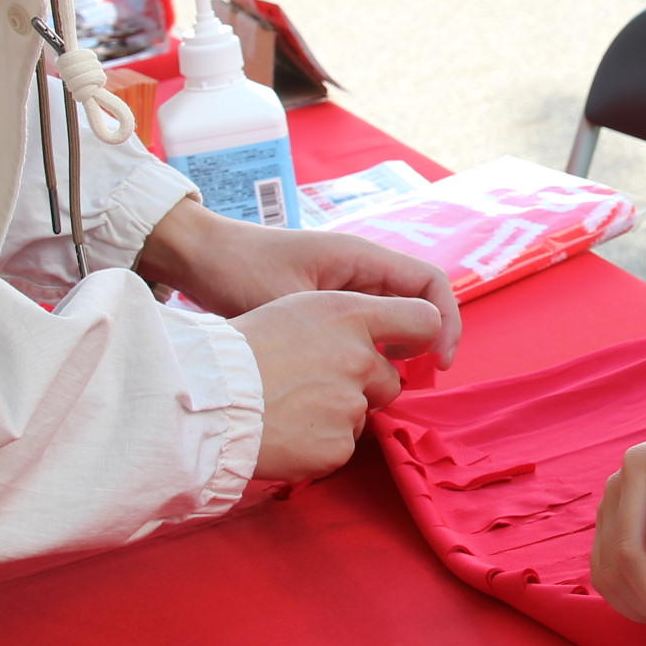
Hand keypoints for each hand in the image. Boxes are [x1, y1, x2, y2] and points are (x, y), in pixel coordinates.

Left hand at [140, 200, 460, 365]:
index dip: (446, 323)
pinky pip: (369, 328)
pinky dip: (375, 352)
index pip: (430, 285)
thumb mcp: (292, 302)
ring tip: (389, 387)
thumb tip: (383, 360)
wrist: (200, 257)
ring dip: (402, 351)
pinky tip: (359, 379)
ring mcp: (346, 286)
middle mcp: (362, 269)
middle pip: (419, 304)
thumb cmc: (241, 271)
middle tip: (418, 385)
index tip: (438, 364)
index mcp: (363, 258)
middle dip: (428, 343)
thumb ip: (341, 328)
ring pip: (395, 319)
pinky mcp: (328, 305)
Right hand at [229, 290, 444, 482]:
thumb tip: (377, 340)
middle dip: (363, 387)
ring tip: (289, 406)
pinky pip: (341, 446)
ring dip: (336, 415)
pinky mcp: (337, 446)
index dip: (420, 334)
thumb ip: (345, 322)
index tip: (409, 347)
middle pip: (391, 380)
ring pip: (362, 414)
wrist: (204, 399)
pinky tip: (286, 430)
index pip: (424, 319)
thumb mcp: (295, 308)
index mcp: (348, 314)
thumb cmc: (242, 348)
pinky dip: (319, 444)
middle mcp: (359, 358)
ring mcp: (350, 405)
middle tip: (311, 384)